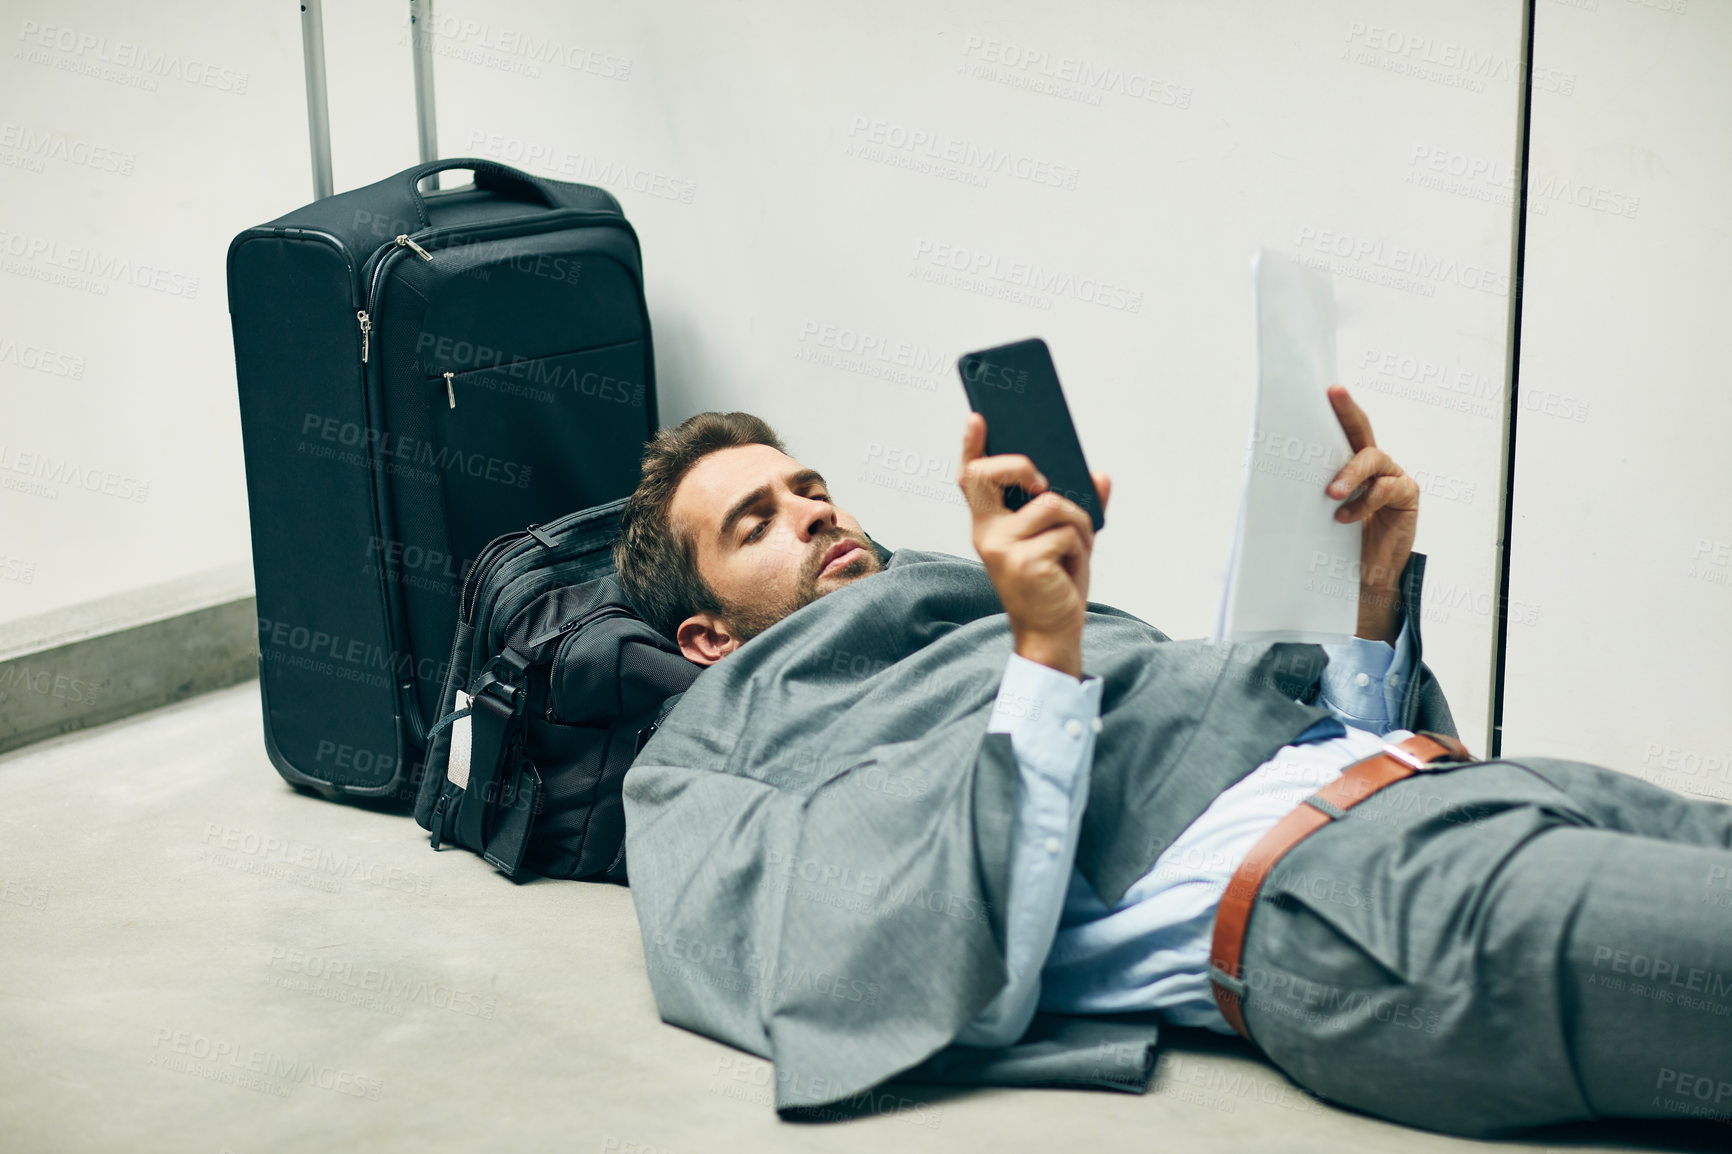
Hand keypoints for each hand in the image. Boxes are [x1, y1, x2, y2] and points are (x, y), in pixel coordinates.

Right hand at [958, 413, 1110, 678]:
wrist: (1053, 633)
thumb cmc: (1054, 585)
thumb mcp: (1067, 539)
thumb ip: (1078, 505)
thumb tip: (1099, 474)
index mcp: (990, 524)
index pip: (972, 480)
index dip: (971, 447)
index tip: (977, 418)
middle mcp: (986, 533)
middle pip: (986, 475)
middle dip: (1019, 465)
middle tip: (1042, 480)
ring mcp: (1001, 548)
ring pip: (1051, 503)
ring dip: (1078, 523)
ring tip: (1076, 548)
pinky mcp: (1023, 562)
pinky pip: (1067, 531)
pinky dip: (1082, 546)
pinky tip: (1073, 567)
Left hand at [1325, 385, 1418, 641]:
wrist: (1364, 577)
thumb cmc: (1336, 542)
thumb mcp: (1314, 513)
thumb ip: (1301, 491)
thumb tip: (1250, 478)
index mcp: (1349, 463)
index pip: (1341, 430)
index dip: (1335, 407)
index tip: (1323, 387)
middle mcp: (1373, 464)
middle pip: (1361, 429)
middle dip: (1348, 409)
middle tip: (1335, 393)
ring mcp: (1392, 477)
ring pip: (1373, 459)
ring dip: (1350, 473)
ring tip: (1331, 493)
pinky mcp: (1406, 495)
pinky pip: (1387, 488)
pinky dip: (1364, 501)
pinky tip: (1344, 518)